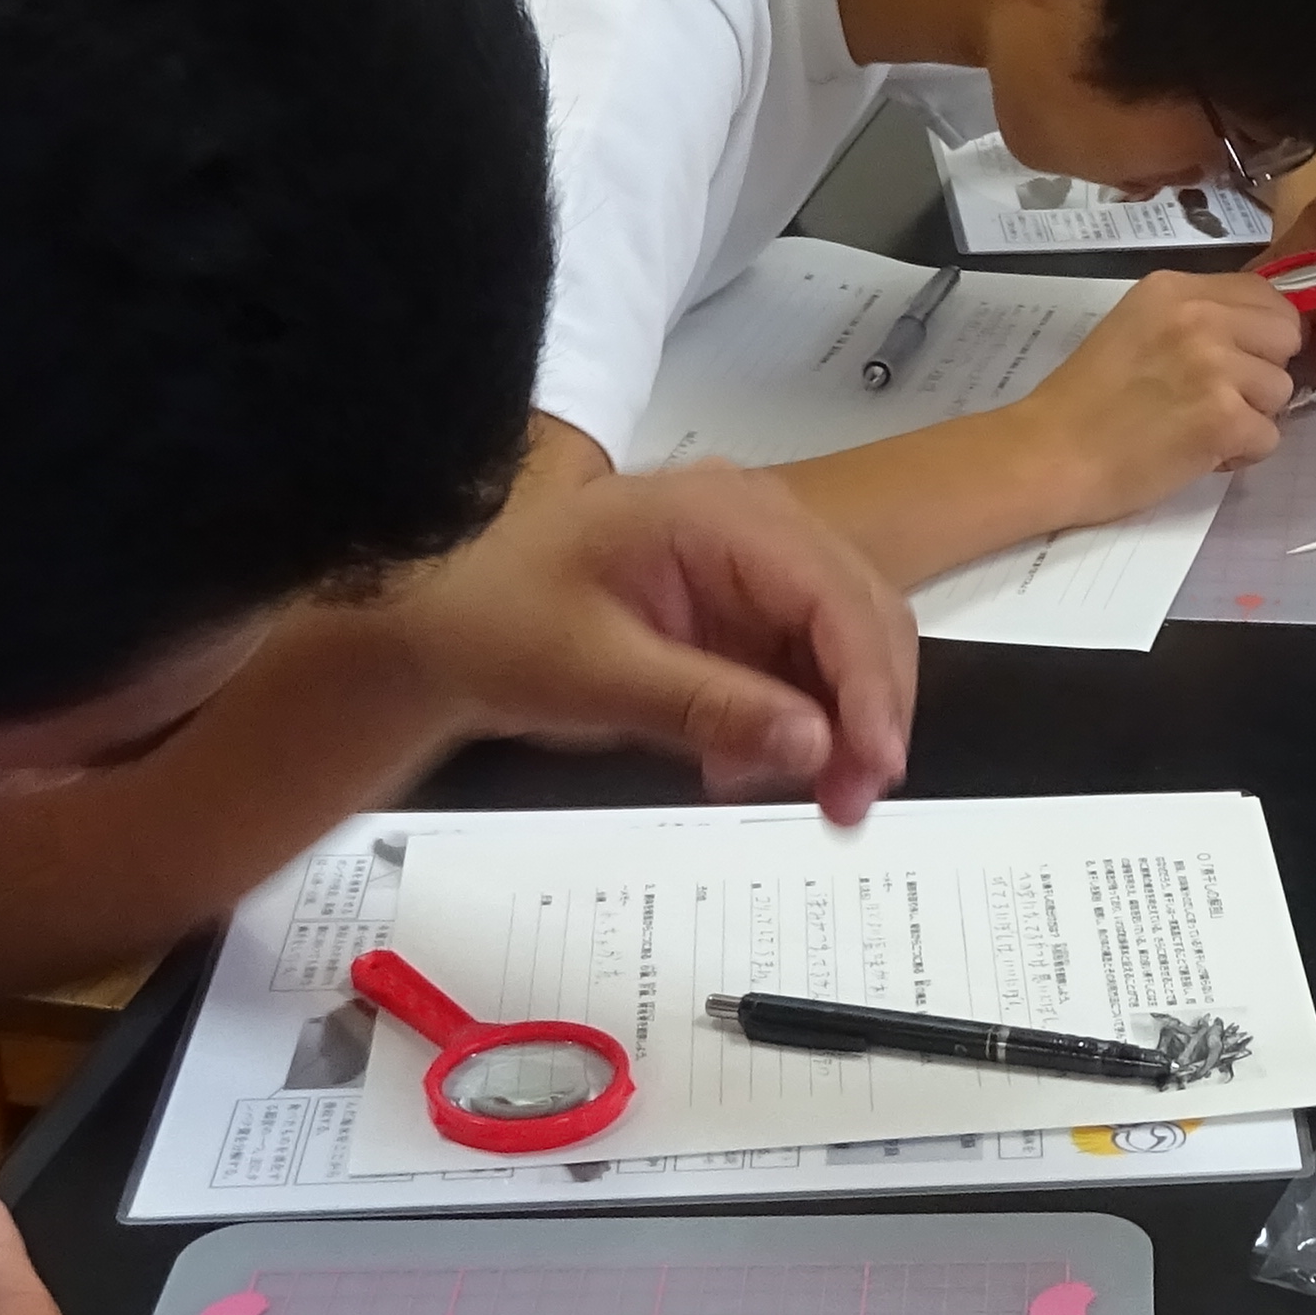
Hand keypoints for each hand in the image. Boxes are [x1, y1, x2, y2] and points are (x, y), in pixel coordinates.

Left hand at [405, 458, 913, 819]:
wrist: (440, 626)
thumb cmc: (498, 625)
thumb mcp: (597, 676)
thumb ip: (711, 707)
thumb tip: (816, 744)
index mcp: (716, 512)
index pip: (831, 592)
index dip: (867, 684)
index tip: (875, 766)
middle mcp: (751, 522)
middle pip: (860, 612)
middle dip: (866, 711)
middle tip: (851, 803)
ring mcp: (750, 563)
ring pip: (843, 643)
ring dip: (835, 724)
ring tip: (796, 794)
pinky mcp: (740, 606)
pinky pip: (800, 665)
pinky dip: (793, 723)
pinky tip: (742, 767)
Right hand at [1015, 267, 1302, 521]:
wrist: (1049, 454)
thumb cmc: (1086, 401)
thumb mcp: (1137, 327)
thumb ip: (1194, 319)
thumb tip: (1255, 335)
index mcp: (1175, 288)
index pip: (1265, 295)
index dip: (1259, 335)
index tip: (1232, 361)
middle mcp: (1200, 316)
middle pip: (1285, 336)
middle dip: (1261, 371)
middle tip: (1217, 397)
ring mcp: (1214, 365)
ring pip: (1281, 389)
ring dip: (1251, 416)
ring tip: (1199, 427)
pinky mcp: (1224, 417)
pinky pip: (1270, 436)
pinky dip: (1241, 453)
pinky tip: (1199, 452)